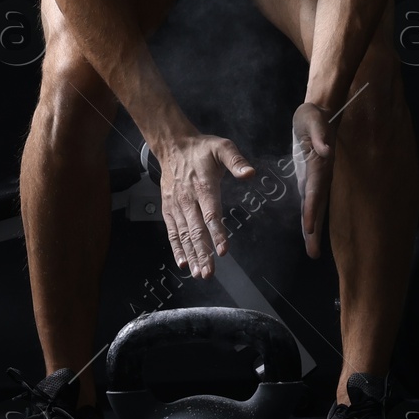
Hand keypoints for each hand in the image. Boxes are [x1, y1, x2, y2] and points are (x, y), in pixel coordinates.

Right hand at [155, 132, 255, 278]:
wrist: (173, 146)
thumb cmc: (200, 149)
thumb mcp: (222, 147)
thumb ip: (236, 161)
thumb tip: (250, 173)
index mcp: (203, 186)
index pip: (211, 213)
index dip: (217, 233)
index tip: (222, 250)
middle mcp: (188, 199)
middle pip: (196, 230)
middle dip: (203, 253)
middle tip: (209, 272)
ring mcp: (177, 206)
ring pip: (184, 235)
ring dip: (191, 255)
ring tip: (198, 273)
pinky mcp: (168, 209)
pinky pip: (172, 231)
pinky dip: (176, 247)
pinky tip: (182, 262)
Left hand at [291, 103, 334, 257]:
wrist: (318, 113)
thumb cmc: (313, 116)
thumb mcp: (313, 118)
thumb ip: (319, 133)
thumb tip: (325, 150)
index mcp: (320, 163)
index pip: (316, 188)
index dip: (312, 207)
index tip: (309, 225)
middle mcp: (320, 175)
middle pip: (318, 205)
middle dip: (315, 228)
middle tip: (314, 252)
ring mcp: (316, 179)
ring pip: (315, 207)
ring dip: (313, 229)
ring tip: (313, 252)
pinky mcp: (309, 179)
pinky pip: (308, 201)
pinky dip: (308, 217)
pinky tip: (307, 233)